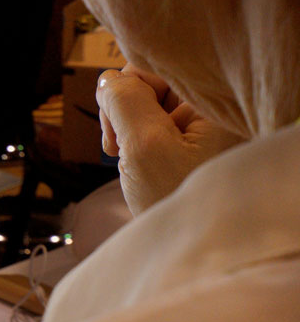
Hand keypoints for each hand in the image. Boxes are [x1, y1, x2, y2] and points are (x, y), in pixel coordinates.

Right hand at [96, 66, 242, 213]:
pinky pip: (156, 127)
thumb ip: (123, 100)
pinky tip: (139, 166)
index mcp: (215, 104)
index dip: (126, 91)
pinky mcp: (193, 147)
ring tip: (131, 163)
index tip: (118, 130)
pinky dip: (139, 144)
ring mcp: (205, 130)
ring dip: (129, 131)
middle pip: (151, 84)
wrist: (190, 255)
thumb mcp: (144, 146)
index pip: (155, 66)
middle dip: (126, 113)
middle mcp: (214, 111)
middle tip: (122, 151)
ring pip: (149, 106)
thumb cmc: (175, 204)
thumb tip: (107, 78)